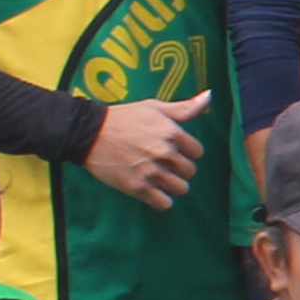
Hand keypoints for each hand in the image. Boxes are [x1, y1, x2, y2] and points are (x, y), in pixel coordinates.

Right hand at [83, 92, 208, 207]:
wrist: (89, 133)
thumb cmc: (123, 118)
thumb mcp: (154, 107)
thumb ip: (184, 108)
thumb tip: (210, 96)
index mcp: (171, 132)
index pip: (197, 152)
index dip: (187, 152)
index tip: (174, 150)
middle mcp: (164, 153)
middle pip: (190, 172)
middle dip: (180, 169)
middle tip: (164, 165)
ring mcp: (151, 171)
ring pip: (180, 189)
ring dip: (172, 186)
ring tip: (160, 179)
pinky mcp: (137, 188)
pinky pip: (164, 203)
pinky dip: (161, 200)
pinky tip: (153, 191)